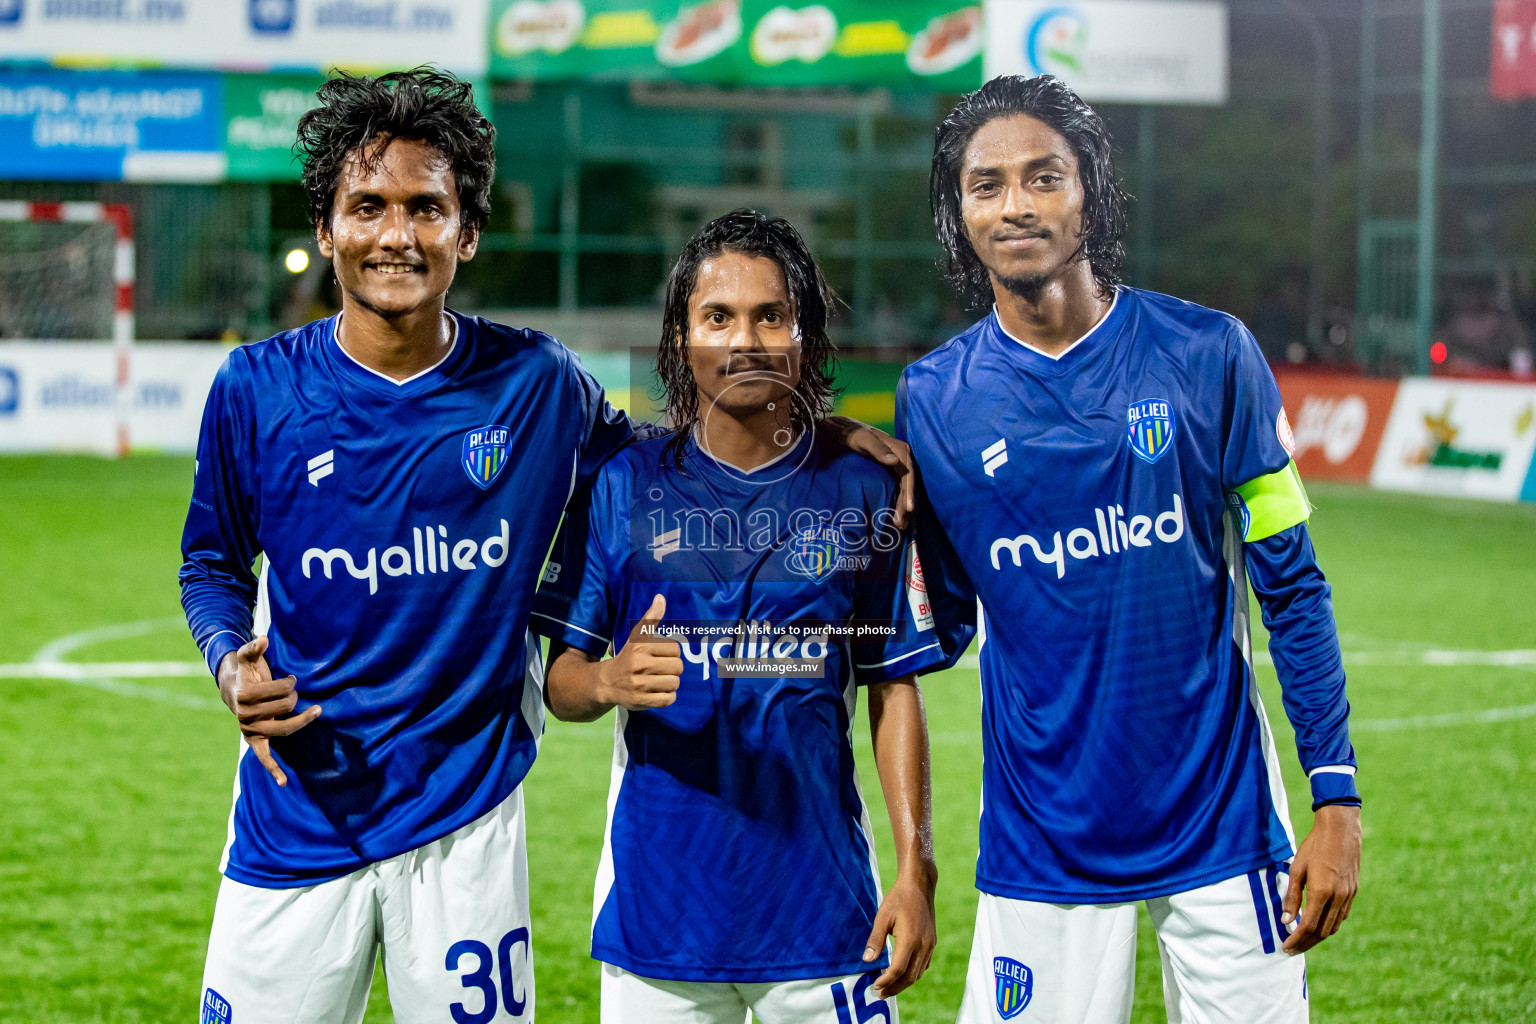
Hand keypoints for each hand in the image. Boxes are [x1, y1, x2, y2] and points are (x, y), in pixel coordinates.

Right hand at [217, 636, 320, 786]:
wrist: (234, 689)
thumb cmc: (247, 672)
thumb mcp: (247, 657)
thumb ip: (253, 647)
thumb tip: (262, 639)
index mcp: (243, 696)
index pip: (279, 692)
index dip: (288, 683)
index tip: (291, 678)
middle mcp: (245, 716)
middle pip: (284, 708)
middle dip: (293, 696)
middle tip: (293, 688)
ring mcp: (250, 730)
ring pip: (284, 729)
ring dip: (300, 720)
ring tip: (317, 710)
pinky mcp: (255, 740)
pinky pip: (264, 757)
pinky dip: (273, 769)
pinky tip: (284, 782)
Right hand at [596, 595, 682, 710]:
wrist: (607, 683)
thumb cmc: (628, 657)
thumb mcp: (637, 637)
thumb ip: (650, 618)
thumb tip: (661, 598)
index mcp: (640, 647)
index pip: (675, 649)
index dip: (671, 653)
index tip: (660, 655)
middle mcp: (639, 665)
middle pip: (678, 667)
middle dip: (672, 668)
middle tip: (661, 669)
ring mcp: (639, 685)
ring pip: (675, 683)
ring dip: (671, 683)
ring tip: (660, 680)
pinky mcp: (641, 701)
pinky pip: (669, 700)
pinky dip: (668, 697)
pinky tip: (659, 692)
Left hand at [828, 417, 915, 529]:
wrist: (838, 430)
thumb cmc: (849, 433)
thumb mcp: (861, 439)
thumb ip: (877, 448)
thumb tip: (894, 461)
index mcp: (899, 449)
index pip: (908, 474)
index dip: (909, 491)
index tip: (908, 508)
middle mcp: (900, 457)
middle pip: (908, 484)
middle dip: (906, 504)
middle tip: (900, 523)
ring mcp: (895, 465)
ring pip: (903, 489)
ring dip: (903, 507)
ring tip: (900, 525)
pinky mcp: (888, 471)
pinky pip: (896, 488)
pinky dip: (897, 502)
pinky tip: (895, 515)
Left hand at [862, 863, 937, 998]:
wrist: (919, 885)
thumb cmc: (898, 899)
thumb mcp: (882, 917)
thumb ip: (875, 940)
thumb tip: (867, 960)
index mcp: (910, 940)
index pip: (898, 969)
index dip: (886, 981)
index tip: (875, 986)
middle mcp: (923, 945)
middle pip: (910, 976)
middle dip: (894, 988)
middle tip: (880, 994)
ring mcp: (930, 945)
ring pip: (918, 973)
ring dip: (904, 983)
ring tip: (889, 988)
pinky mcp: (932, 942)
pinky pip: (924, 965)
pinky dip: (913, 974)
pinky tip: (903, 975)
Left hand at [1281, 803, 1360, 954]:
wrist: (1341, 831)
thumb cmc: (1314, 846)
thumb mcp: (1297, 869)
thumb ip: (1292, 896)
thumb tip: (1286, 920)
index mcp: (1322, 892)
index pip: (1308, 926)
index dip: (1296, 940)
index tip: (1285, 947)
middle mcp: (1338, 898)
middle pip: (1322, 932)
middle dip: (1306, 944)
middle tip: (1291, 950)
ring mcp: (1348, 896)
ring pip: (1333, 927)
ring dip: (1318, 938)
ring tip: (1303, 942)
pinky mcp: (1353, 892)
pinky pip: (1341, 917)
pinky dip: (1328, 926)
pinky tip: (1318, 926)